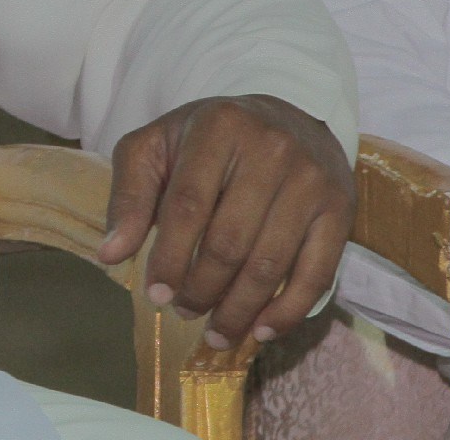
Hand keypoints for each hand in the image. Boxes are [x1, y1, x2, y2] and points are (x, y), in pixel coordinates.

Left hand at [94, 94, 353, 350]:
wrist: (286, 117)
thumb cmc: (208, 139)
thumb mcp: (157, 147)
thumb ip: (129, 195)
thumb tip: (110, 255)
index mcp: (218, 128)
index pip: (187, 205)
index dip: (169, 257)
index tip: (155, 294)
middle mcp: (271, 150)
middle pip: (229, 242)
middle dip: (201, 289)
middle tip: (183, 310)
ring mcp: (311, 180)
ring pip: (270, 264)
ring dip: (238, 309)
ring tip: (215, 331)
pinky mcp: (339, 209)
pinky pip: (315, 273)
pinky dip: (287, 311)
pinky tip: (260, 331)